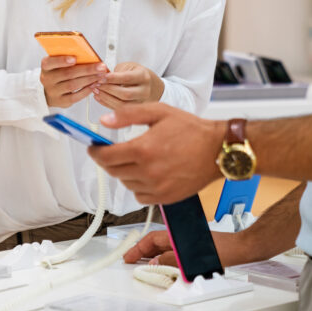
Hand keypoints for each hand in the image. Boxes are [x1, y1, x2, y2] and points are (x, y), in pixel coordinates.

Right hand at [40, 56, 108, 108]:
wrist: (50, 90)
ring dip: (89, 79)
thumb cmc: (58, 72)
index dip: (62, 60)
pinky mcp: (61, 101)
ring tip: (100, 75)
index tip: (74, 58)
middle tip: (100, 67)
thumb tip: (88, 55)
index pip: (50, 62)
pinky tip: (94, 85)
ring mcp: (53, 92)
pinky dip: (86, 90)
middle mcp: (47, 79)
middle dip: (86, 69)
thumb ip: (69, 58)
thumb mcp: (58, 63)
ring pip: (72, 85)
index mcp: (46, 66)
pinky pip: (75, 97)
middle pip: (67, 73)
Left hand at [87, 103, 223, 204]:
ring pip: (126, 183)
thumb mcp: (158, 112)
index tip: (93, 147)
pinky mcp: (165, 198)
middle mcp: (147, 172)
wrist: (217, 150)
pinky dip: (138, 185)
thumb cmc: (191, 129)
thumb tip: (104, 121)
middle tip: (112, 151)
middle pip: (113, 171)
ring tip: (136, 159)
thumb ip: (128, 115)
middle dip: (108, 161)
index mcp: (142, 149)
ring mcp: (156, 188)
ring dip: (124, 172)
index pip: (105, 157)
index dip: (95, 152)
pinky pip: (140, 196)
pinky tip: (147, 173)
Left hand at [93, 62, 163, 108]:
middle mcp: (144, 91)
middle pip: (125, 94)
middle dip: (108, 90)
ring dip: (106, 98)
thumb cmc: (135, 73)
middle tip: (96, 85)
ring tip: (96, 91)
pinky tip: (99, 97)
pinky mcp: (135, 111)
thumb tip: (101, 78)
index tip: (101, 78)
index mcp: (143, 76)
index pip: (127, 78)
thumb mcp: (128, 67)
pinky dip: (107, 104)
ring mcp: (141, 102)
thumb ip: (117, 72)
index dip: (113, 78)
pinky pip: (119, 110)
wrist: (147, 84)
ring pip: (122, 105)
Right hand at [124, 229, 260, 267]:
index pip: (150, 239)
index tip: (128, 256)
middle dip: (142, 251)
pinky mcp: (191, 245)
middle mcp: (178, 234)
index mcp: (175, 233)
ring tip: (144, 264)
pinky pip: (171, 249)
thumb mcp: (189, 258)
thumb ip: (170, 259)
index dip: (138, 248)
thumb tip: (155, 262)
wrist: (237, 249)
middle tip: (132, 261)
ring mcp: (184, 239)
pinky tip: (162, 263)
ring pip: (162, 246)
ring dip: (152, 254)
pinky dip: (163, 255)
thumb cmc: (218, 250)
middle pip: (154, 242)